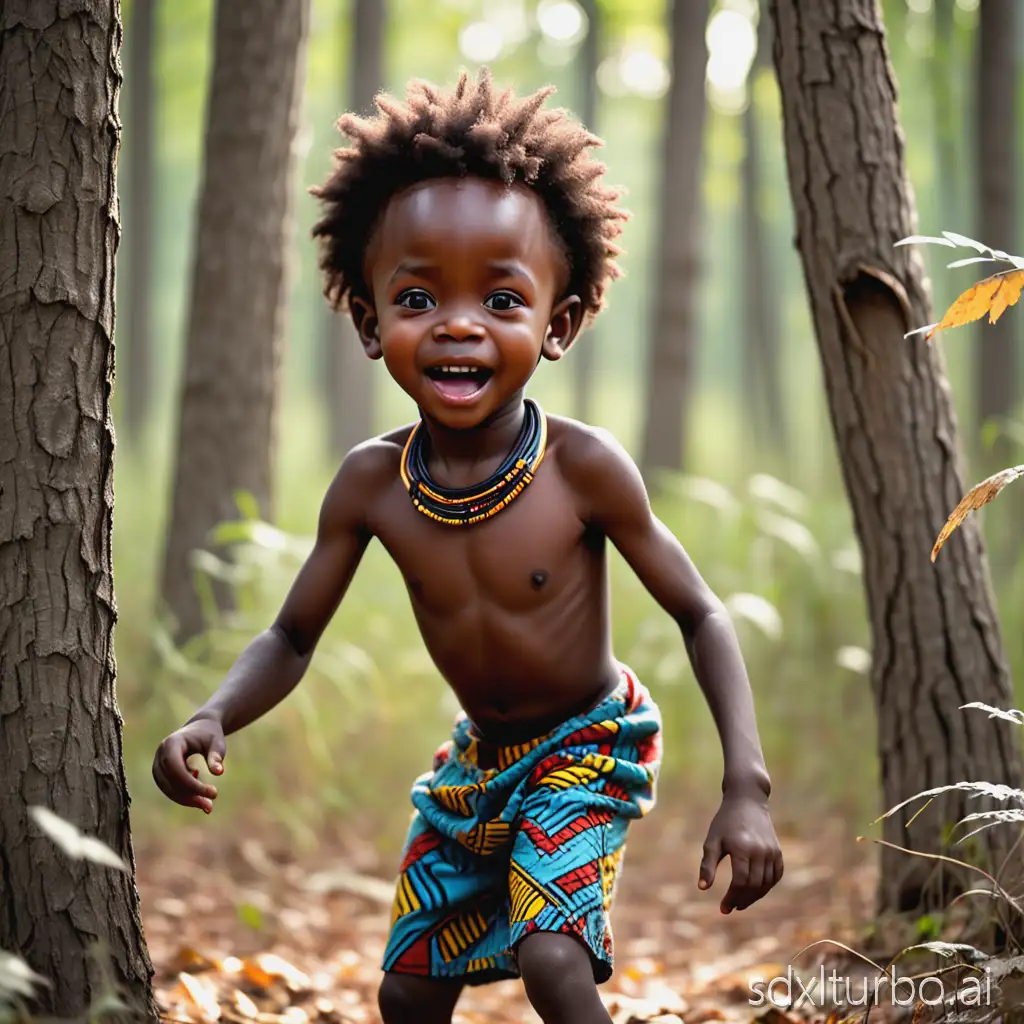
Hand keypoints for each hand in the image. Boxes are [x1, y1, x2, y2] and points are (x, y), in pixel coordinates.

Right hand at [152, 717, 226, 813]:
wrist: (200, 728)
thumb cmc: (210, 734)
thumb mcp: (217, 743)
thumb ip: (216, 756)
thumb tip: (218, 772)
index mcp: (171, 743)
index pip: (176, 768)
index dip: (191, 784)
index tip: (213, 793)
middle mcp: (160, 754)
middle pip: (170, 781)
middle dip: (189, 795)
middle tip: (210, 806)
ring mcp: (158, 764)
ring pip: (167, 788)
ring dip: (187, 799)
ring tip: (208, 805)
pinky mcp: (161, 773)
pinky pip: (169, 788)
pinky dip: (184, 796)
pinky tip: (200, 793)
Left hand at [698, 792, 782, 912]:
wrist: (747, 800)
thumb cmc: (725, 821)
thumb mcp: (712, 840)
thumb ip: (708, 864)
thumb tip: (702, 888)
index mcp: (742, 848)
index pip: (740, 882)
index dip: (732, 898)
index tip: (723, 908)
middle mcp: (760, 851)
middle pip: (754, 886)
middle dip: (742, 900)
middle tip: (731, 907)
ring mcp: (772, 851)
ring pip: (766, 884)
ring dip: (754, 897)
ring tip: (740, 901)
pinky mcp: (778, 851)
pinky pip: (776, 876)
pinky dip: (767, 887)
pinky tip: (755, 891)